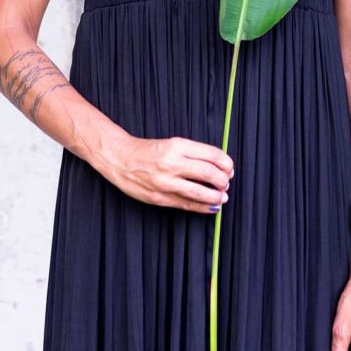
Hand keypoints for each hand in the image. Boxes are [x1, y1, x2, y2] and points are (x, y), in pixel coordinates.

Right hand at [101, 133, 234, 213]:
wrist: (121, 159)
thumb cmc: (148, 150)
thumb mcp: (172, 144)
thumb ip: (193, 154)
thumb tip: (218, 166)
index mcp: (177, 145)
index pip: (211, 154)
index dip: (225, 163)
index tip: (229, 168)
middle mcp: (172, 162)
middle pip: (209, 173)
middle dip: (223, 180)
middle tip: (226, 182)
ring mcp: (165, 182)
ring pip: (200, 192)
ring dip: (216, 196)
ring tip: (222, 196)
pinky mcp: (160, 198)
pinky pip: (187, 204)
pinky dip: (203, 207)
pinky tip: (211, 207)